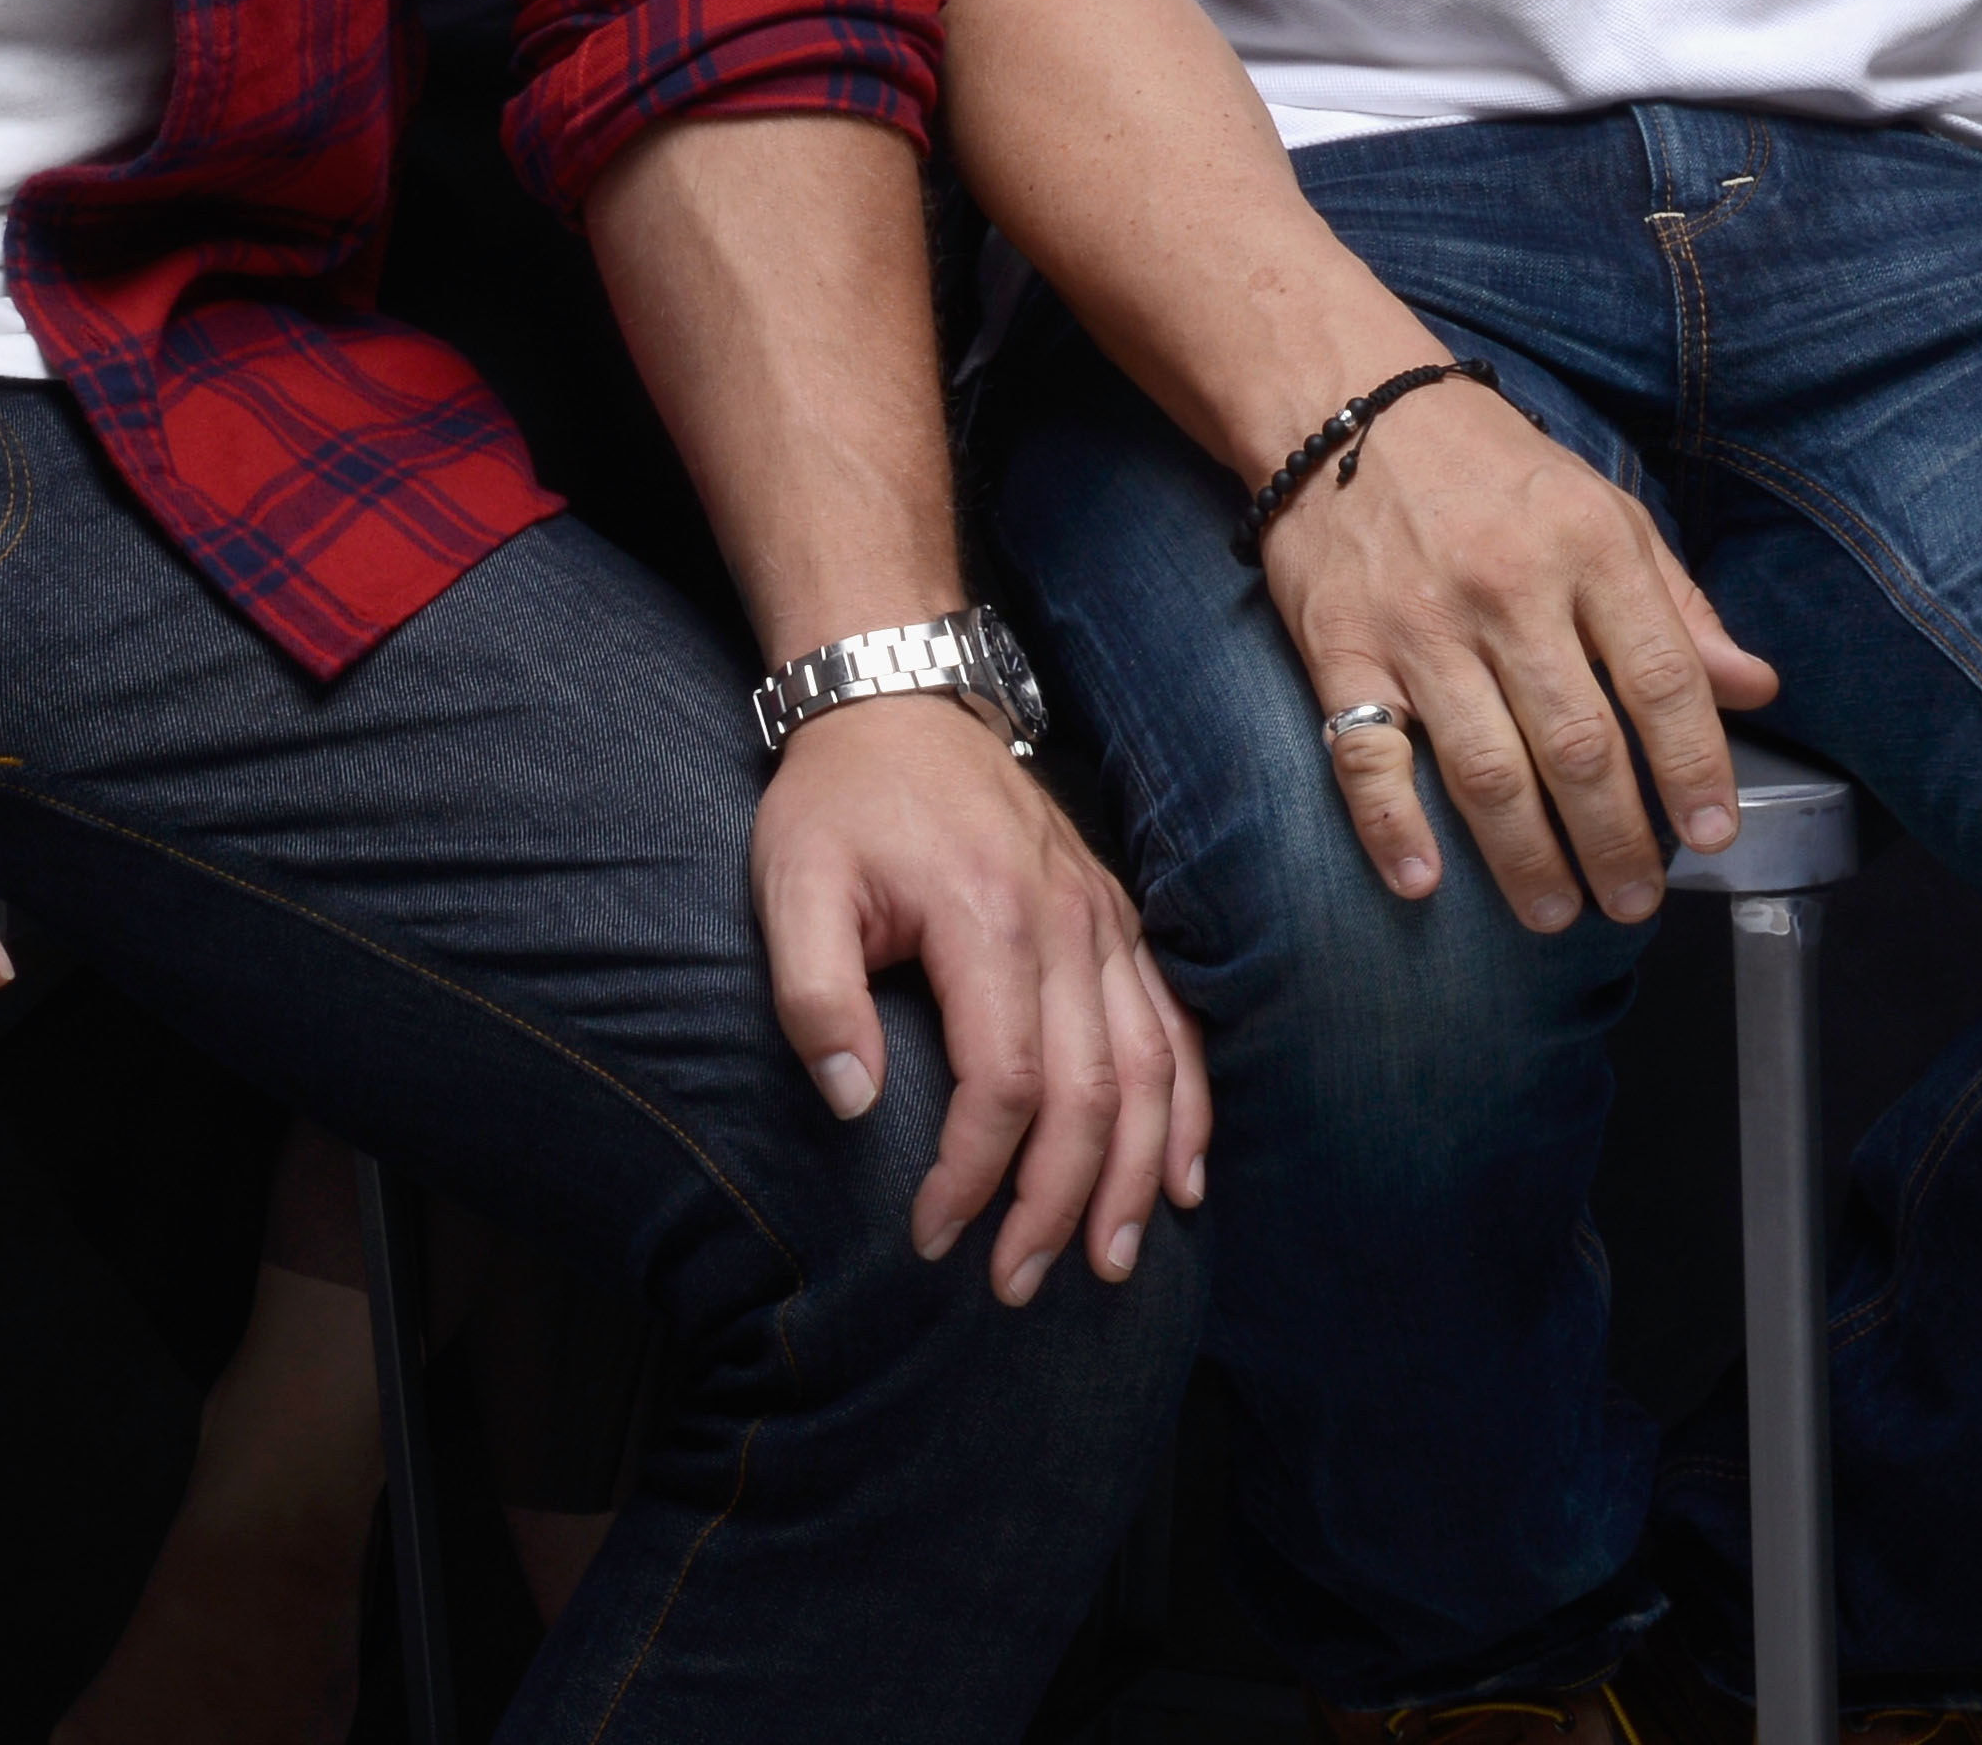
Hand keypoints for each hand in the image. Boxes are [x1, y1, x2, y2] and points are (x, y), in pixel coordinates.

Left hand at [753, 687, 1207, 1300]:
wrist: (900, 698)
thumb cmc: (839, 801)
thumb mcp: (791, 882)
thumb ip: (814, 994)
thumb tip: (855, 1105)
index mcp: (987, 916)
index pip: (1006, 1080)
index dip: (975, 1174)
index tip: (931, 1236)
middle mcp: (1068, 921)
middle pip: (1093, 1091)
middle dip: (1060, 1203)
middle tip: (1018, 1284)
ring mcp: (1107, 919)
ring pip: (1152, 1068)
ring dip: (1139, 1176)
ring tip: (1111, 1260)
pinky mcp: (1121, 920)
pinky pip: (1176, 1025)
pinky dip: (1189, 1109)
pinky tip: (1184, 1177)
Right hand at [1263, 375, 1783, 931]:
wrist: (1342, 404)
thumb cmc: (1489, 468)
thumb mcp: (1603, 509)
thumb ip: (1679, 604)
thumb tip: (1754, 686)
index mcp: (1588, 547)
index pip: (1662, 678)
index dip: (1695, 767)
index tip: (1715, 834)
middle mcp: (1508, 589)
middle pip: (1580, 743)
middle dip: (1618, 839)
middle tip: (1638, 901)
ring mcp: (1420, 626)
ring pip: (1487, 768)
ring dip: (1528, 859)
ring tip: (1558, 913)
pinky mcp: (1341, 650)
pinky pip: (1367, 756)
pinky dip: (1394, 828)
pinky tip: (1423, 883)